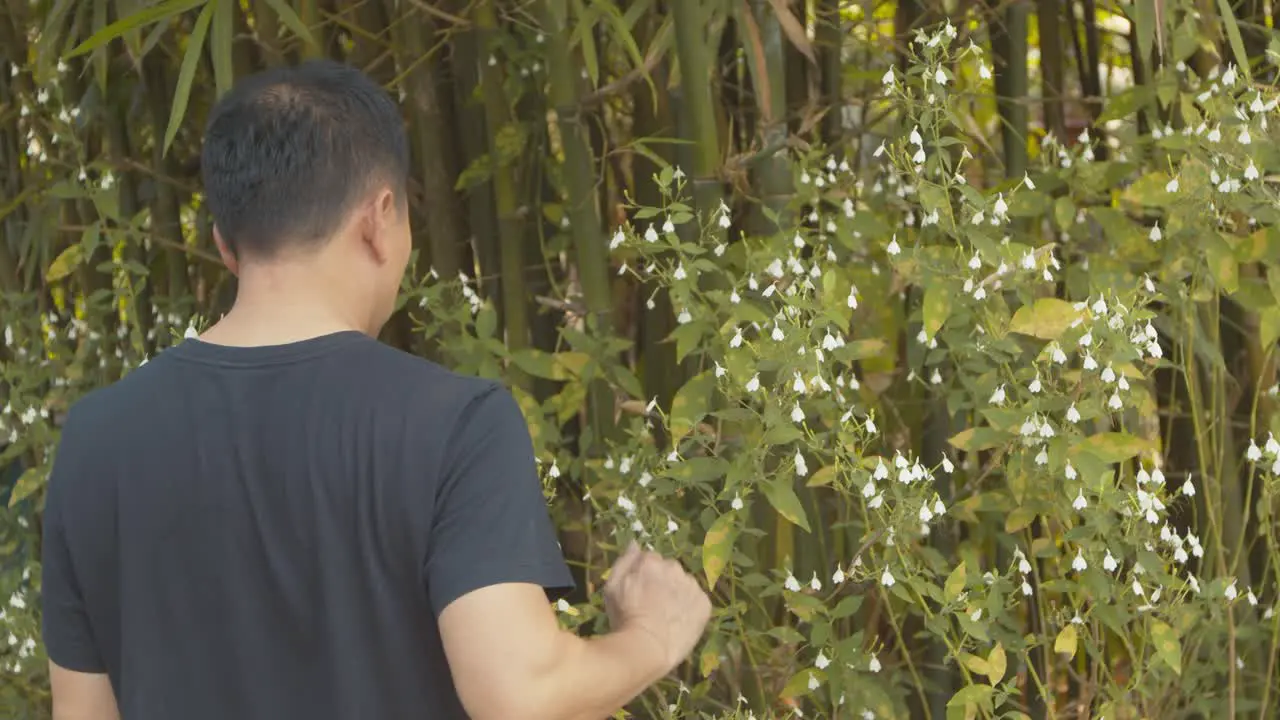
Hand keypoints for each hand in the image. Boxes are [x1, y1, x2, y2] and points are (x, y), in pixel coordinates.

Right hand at [602, 542, 712, 672]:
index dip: (644, 577)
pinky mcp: (704, 604)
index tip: (639, 593)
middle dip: (662, 583)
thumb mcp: (612, 587)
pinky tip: (678, 622)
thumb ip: (624, 561)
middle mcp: (675, 568)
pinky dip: (689, 608)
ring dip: (677, 594)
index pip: (650, 561)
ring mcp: (692, 585)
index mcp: (651, 561)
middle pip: (669, 570)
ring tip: (666, 616)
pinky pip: (696, 601)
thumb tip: (635, 543)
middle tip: (652, 605)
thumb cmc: (624, 618)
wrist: (648, 648)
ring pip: (684, 585)